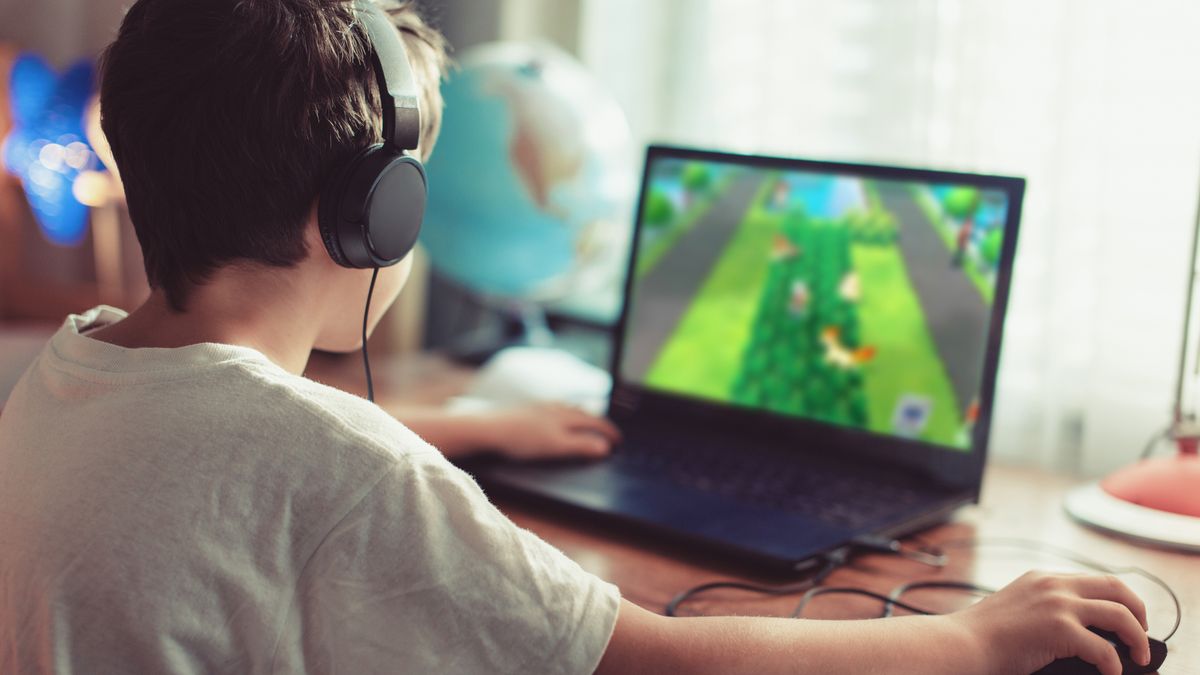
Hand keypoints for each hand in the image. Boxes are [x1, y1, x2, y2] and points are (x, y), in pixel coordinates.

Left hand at [478, 402, 620, 460]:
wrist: (488, 428)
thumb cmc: (522, 439)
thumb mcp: (556, 447)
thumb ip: (581, 447)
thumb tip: (605, 448)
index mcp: (566, 415)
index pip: (595, 421)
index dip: (608, 431)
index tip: (618, 441)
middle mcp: (555, 407)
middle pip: (583, 412)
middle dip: (597, 421)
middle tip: (606, 431)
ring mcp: (540, 407)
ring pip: (567, 408)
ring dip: (580, 414)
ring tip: (585, 420)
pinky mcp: (526, 410)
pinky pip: (552, 409)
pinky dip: (563, 413)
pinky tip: (554, 418)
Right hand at [957, 571, 1149, 674]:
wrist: (963, 643)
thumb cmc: (984, 636)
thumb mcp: (1018, 608)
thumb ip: (1046, 608)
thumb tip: (1081, 630)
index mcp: (1044, 577)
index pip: (1095, 579)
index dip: (1118, 598)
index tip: (1126, 619)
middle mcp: (1054, 584)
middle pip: (1117, 587)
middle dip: (1138, 612)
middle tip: (1140, 636)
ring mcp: (1058, 604)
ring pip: (1120, 614)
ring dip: (1136, 637)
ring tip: (1138, 657)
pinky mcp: (1059, 629)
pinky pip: (1105, 650)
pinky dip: (1114, 665)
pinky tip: (1110, 673)